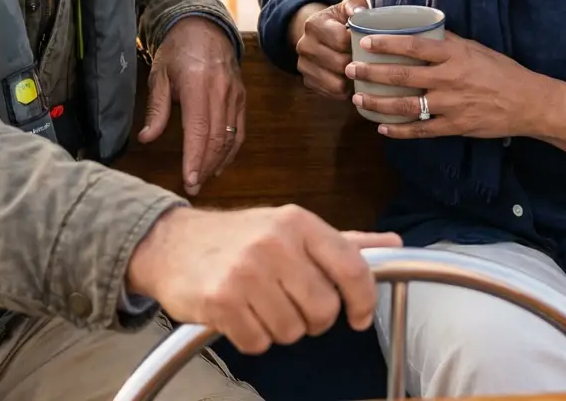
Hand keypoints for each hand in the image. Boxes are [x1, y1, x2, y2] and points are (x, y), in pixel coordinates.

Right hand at [125, 205, 401, 353]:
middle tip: (287, 300)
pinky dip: (251, 337)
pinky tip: (238, 313)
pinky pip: (259, 344)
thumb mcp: (291, 229)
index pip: (353, 267)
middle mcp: (274, 242)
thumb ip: (344, 242)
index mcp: (298, 222)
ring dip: (278, 328)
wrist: (171, 243)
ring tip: (258, 302)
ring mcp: (246, 271)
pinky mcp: (222, 300)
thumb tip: (394, 243)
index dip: (362, 301)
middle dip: (310, 317)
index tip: (356, 316)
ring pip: (292, 332)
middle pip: (324, 311)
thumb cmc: (239, 238)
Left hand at [137, 17, 244, 195]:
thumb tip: (147, 138)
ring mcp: (235, 94)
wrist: (204, 26)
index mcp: (199, 84)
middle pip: (217, 138)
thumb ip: (156, 108)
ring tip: (203, 179)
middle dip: (205, 167)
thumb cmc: (177, 51)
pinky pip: (239, 129)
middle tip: (192, 187)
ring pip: (230, 137)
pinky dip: (231, 149)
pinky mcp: (241, 97)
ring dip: (218, 162)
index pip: (199, 131)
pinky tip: (220, 163)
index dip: (195, 159)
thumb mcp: (160, 75)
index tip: (189, 181)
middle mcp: (221, 91)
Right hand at [290, 0, 368, 100]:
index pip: (341, 40)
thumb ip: (355, 4)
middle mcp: (304, 46)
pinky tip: (351, 79)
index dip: (358, 42)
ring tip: (359, 69)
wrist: (316, 35)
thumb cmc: (338, 21)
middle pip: (340, 63)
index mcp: (313, 24)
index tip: (365, 41)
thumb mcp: (345, 7)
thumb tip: (360, 12)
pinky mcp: (308, 82)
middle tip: (366, 58)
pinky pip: (333, 94)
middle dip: (357, 62)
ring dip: (352, 79)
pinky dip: (346, 90)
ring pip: (337, 83)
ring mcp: (304, 66)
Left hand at [345, 29, 549, 139]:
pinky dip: (400, 131)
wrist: (527, 101)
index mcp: (453, 55)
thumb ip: (446, 42)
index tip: (365, 42)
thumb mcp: (474, 48)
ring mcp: (451, 105)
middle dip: (373, 73)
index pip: (413, 46)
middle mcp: (448, 79)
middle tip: (351, 70)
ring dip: (379, 103)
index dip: (387, 44)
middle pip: (403, 75)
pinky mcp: (455, 127)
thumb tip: (420, 30)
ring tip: (359, 99)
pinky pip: (422, 130)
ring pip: (406, 105)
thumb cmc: (500, 70)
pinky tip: (383, 129)